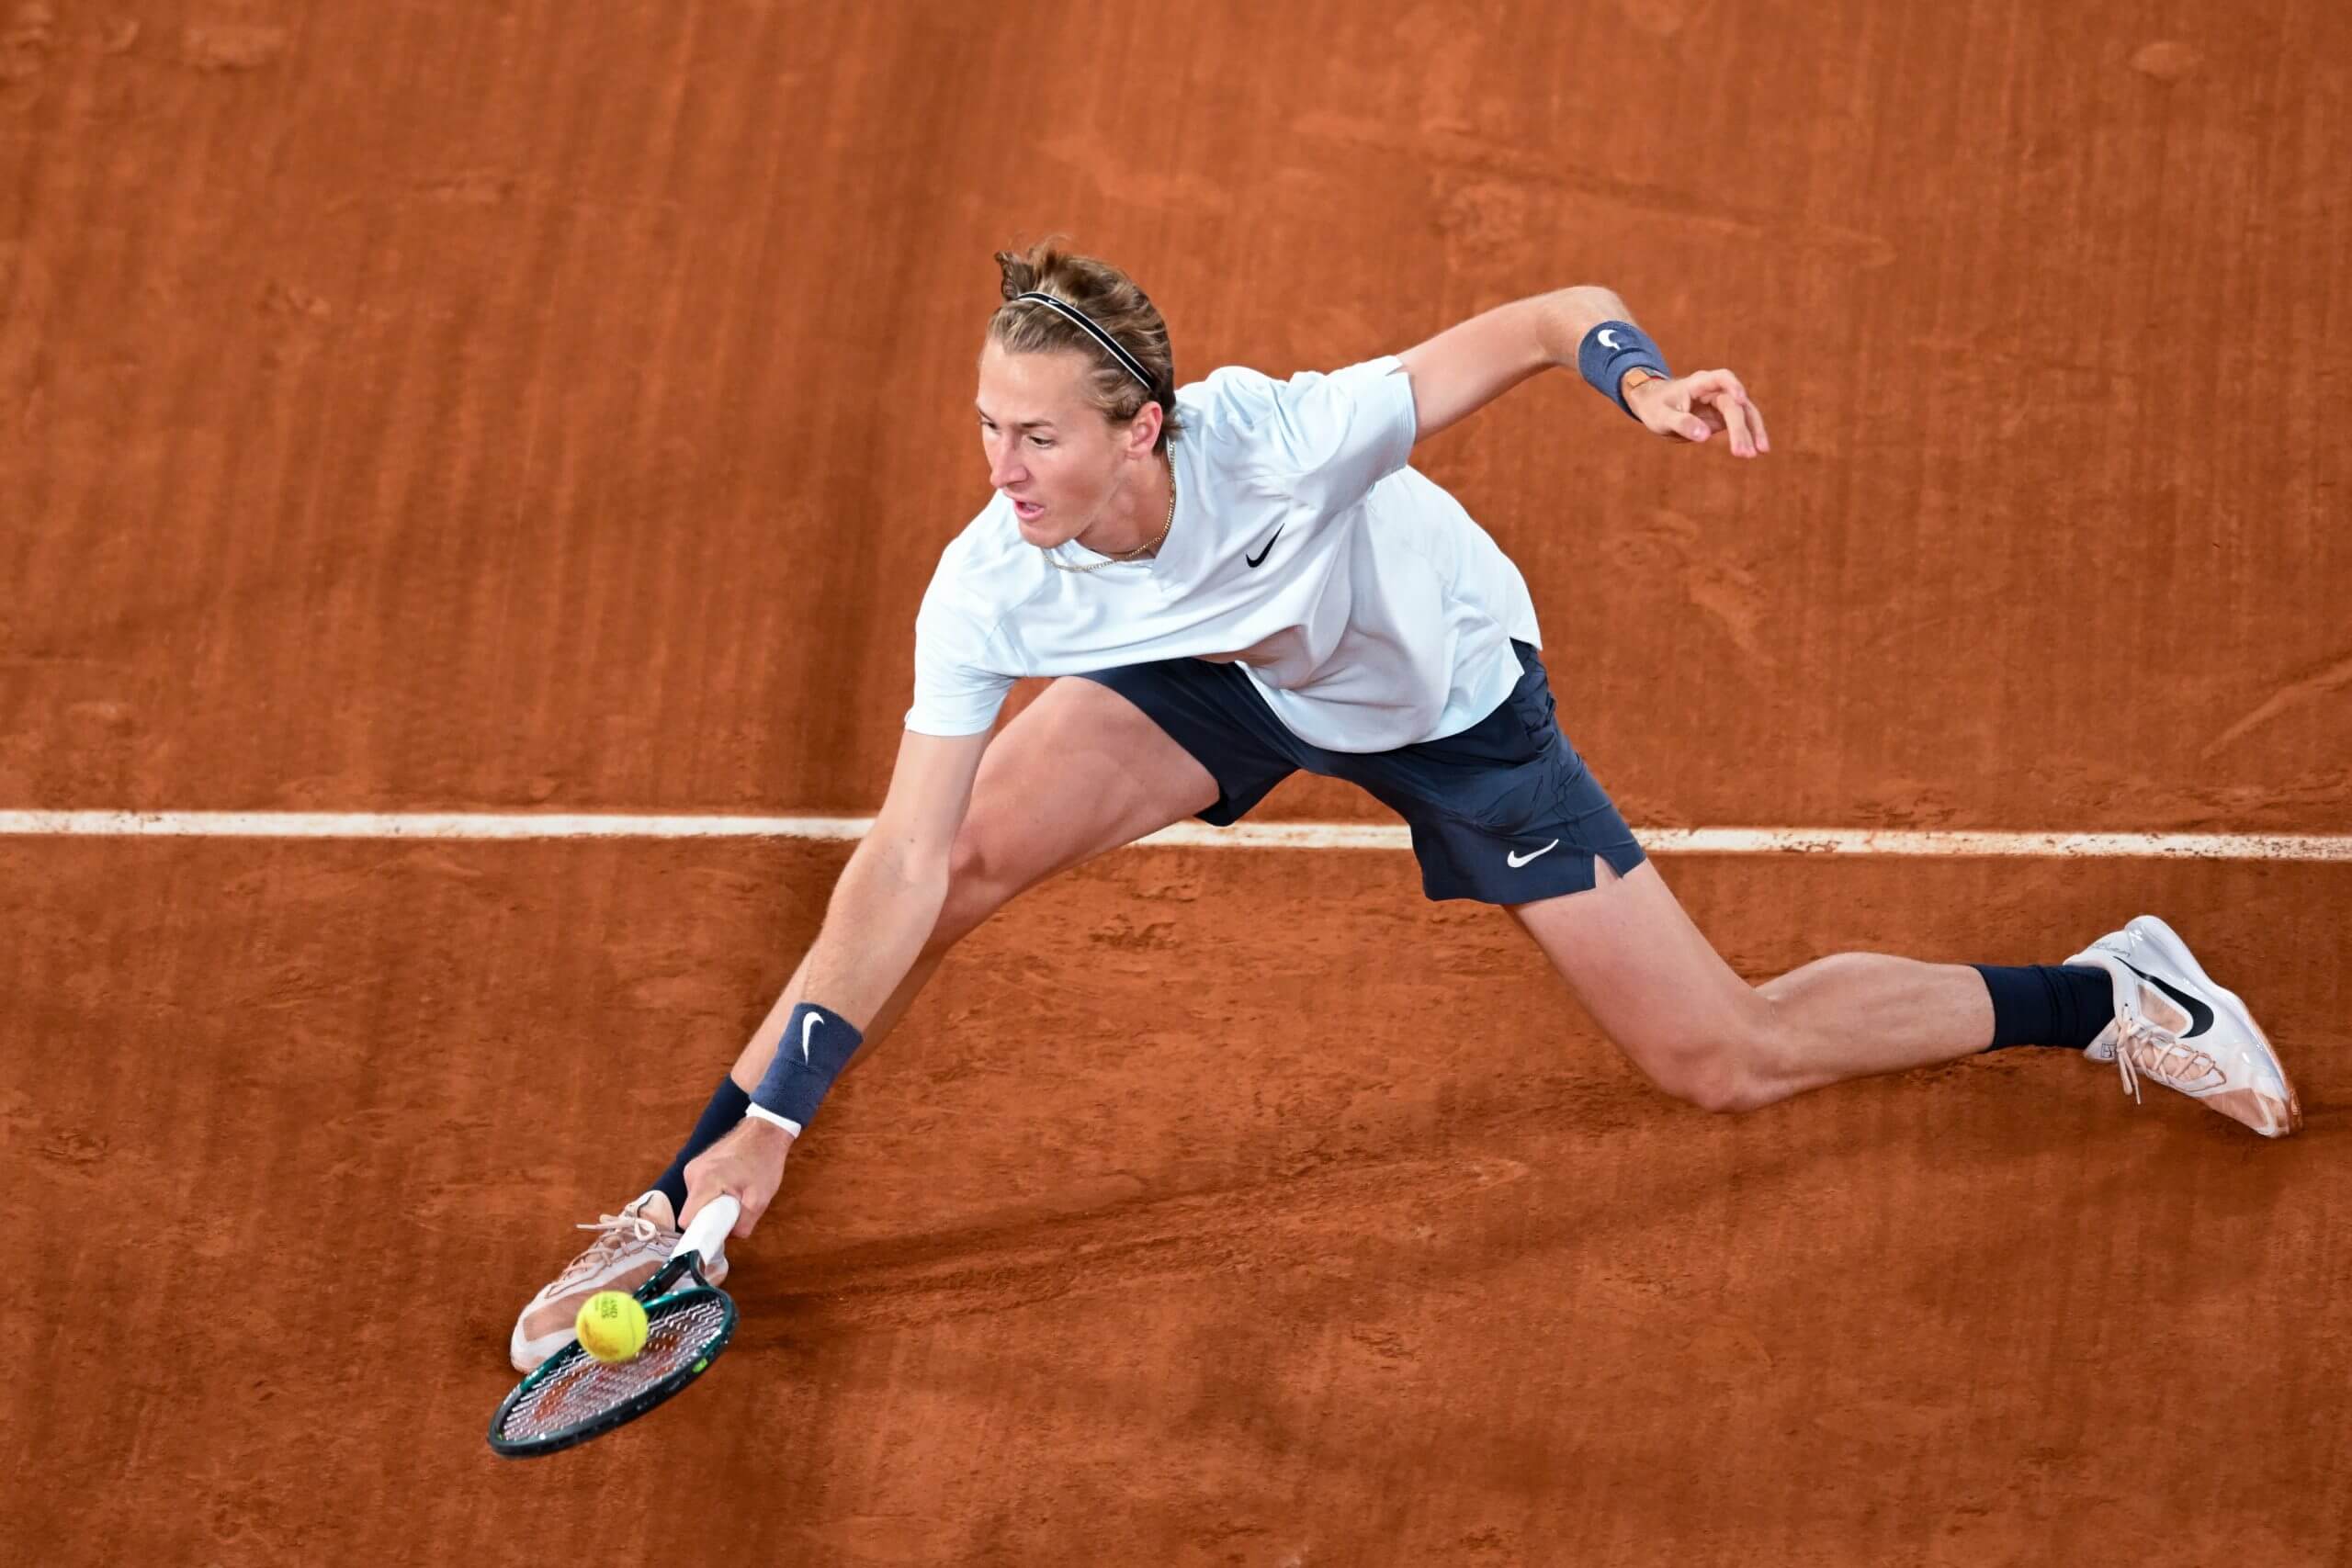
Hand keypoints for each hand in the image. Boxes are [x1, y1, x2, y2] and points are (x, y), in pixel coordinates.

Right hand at [681, 1116, 794, 1240]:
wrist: (766, 1130)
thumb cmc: (764, 1161)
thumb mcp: (760, 1200)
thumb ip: (742, 1225)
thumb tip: (728, 1237)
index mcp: (703, 1182)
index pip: (688, 1221)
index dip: (701, 1232)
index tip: (717, 1233)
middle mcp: (692, 1174)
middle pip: (693, 1212)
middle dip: (713, 1216)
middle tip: (736, 1208)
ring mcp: (693, 1167)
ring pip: (698, 1201)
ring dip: (715, 1204)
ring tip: (737, 1192)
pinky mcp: (698, 1165)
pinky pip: (701, 1190)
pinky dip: (715, 1193)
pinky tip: (733, 1184)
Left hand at [1627, 368, 1768, 457]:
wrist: (1655, 405)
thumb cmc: (1656, 407)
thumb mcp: (1661, 417)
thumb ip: (1681, 423)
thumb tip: (1705, 435)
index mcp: (1699, 384)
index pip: (1721, 378)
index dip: (1733, 386)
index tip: (1741, 399)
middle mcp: (1715, 390)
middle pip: (1735, 405)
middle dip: (1741, 428)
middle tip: (1743, 452)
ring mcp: (1722, 403)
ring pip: (1745, 414)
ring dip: (1752, 432)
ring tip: (1759, 452)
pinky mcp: (1724, 416)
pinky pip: (1742, 424)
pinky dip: (1749, 436)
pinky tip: (1758, 451)